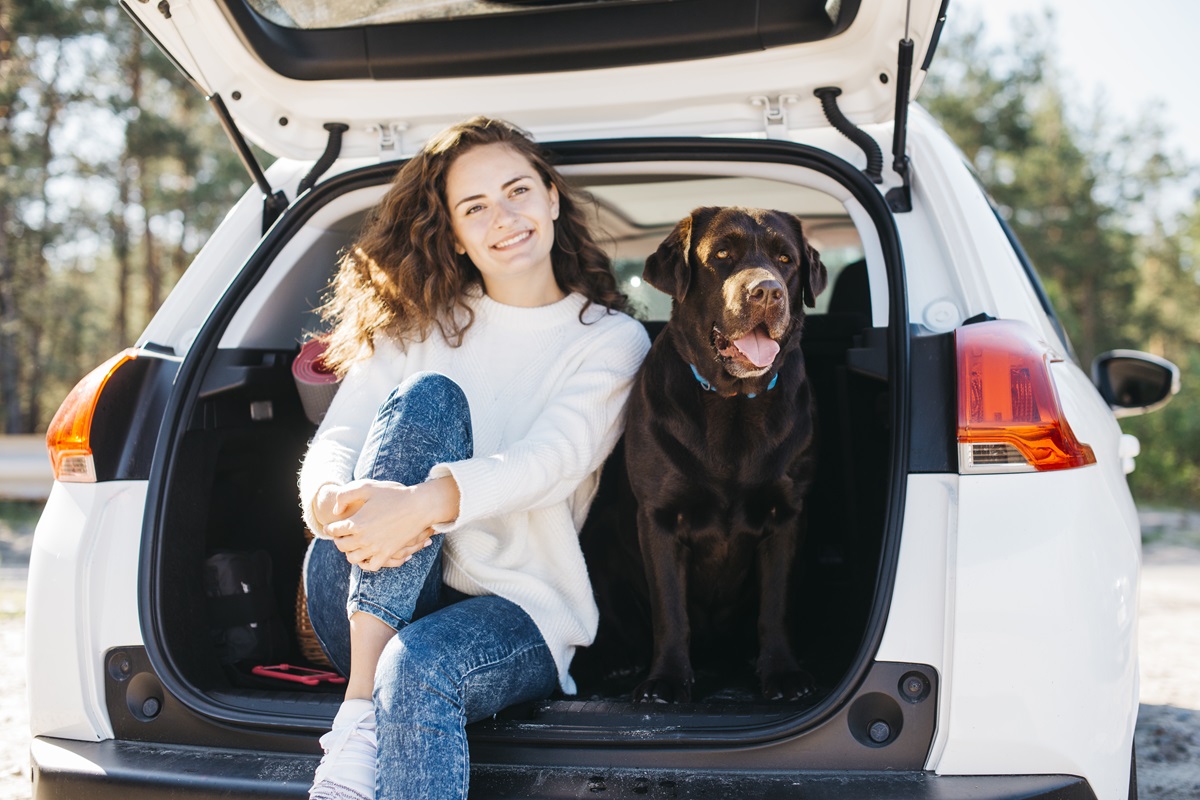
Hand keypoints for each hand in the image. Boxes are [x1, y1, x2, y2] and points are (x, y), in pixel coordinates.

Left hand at [318, 477, 458, 571]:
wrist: (419, 506)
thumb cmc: (393, 494)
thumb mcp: (366, 487)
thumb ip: (344, 496)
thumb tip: (336, 511)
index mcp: (356, 522)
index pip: (334, 530)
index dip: (330, 528)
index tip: (331, 526)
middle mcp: (363, 538)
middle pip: (341, 545)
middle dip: (338, 539)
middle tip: (340, 535)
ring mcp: (375, 548)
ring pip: (352, 558)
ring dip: (349, 551)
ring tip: (352, 544)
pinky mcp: (387, 554)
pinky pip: (370, 566)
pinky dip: (365, 563)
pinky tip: (366, 555)